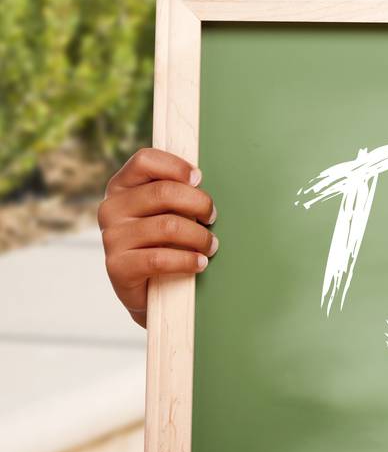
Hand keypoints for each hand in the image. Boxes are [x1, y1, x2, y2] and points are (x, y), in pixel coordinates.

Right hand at [99, 148, 217, 327]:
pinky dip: (187, 260)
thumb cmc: (165, 241)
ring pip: (168, 226)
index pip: (144, 160)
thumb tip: (199, 180)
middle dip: (199, 203)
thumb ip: (175, 192)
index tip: (198, 179)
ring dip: (199, 236)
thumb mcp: (167, 210)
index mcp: (121, 187)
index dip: (175, 166)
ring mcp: (111, 238)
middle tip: (212, 217)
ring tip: (211, 245)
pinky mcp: (116, 266)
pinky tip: (200, 263)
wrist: (150, 290)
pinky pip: (160, 258)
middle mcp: (111, 209)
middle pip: (164, 192)